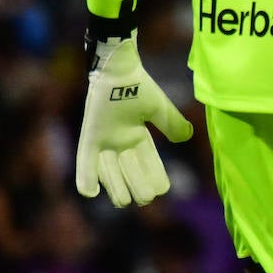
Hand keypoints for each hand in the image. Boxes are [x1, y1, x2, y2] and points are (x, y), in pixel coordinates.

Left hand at [75, 35, 192, 206]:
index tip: (162, 189)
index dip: (155, 176)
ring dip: (116, 187)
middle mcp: (119, 142)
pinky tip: (90, 193)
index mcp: (137, 136)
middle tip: (145, 198)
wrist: (118, 70)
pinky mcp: (89, 137)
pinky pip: (85, 161)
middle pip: (129, 171)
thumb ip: (172, 123)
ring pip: (109, 171)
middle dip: (137, 185)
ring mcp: (103, 141)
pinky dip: (86, 177)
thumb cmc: (138, 86)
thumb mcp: (158, 108)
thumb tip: (187, 137)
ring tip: (124, 202)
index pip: (149, 161)